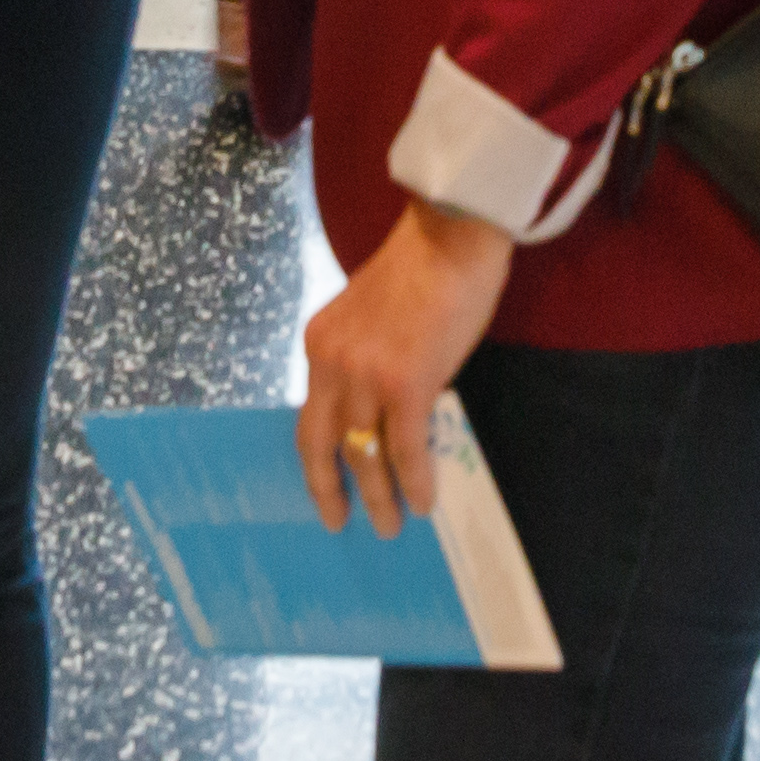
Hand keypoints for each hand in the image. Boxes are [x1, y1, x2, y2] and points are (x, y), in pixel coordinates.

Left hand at [300, 206, 516, 539]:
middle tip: (341, 522)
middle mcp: (331, 363)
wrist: (450, 236)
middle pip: (319, 443)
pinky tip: (424, 501)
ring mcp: (365, 375)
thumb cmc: (420, 271)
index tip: (322, 487)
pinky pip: (406, 448)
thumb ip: (361, 359)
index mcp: (318, 344)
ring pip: (363, 453)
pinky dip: (415, 480)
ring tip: (392, 524)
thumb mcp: (366, 317)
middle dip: (328, 490)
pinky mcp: (406, 383)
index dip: (316, 458)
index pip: (309, 415)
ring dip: (379, 496)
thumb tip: (379, 410)